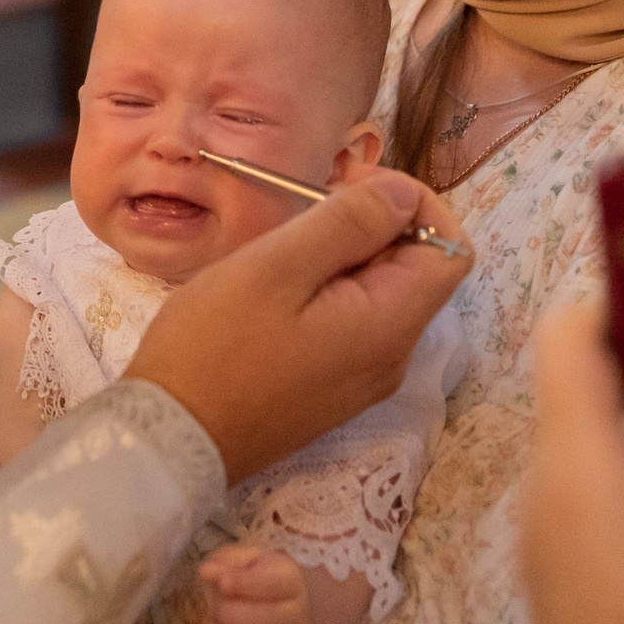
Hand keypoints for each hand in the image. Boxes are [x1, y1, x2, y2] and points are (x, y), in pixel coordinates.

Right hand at [127, 170, 472, 483]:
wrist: (171, 437)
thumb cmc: (215, 346)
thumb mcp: (277, 267)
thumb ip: (348, 224)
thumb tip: (405, 194)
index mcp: (390, 326)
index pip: (452, 250)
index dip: (414, 203)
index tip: (348, 186)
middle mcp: (392, 357)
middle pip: (416, 269)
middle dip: (373, 223)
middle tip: (303, 205)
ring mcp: (362, 377)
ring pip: (380, 292)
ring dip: (344, 253)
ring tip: (282, 245)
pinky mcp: (331, 387)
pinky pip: (353, 320)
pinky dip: (328, 287)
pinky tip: (275, 285)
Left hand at [187, 543, 308, 623]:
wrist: (291, 610)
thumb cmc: (259, 579)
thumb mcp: (246, 560)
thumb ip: (227, 562)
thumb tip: (207, 571)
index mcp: (289, 581)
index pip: (273, 583)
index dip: (248, 584)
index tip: (223, 583)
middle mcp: (296, 615)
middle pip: (269, 619)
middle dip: (231, 615)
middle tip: (209, 612)